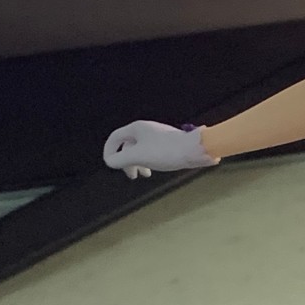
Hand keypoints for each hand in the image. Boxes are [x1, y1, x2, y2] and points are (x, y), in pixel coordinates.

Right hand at [102, 121, 217, 179]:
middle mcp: (146, 130)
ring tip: (145, 175)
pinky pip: (152, 152)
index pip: (115, 138)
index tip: (110, 164)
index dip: (109, 151)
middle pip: (128, 145)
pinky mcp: (168, 143)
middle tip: (131, 175)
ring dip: (139, 163)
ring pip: (141, 150)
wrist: (195, 150)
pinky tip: (156, 168)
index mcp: (137, 129)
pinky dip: (150, 161)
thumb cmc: (167, 151)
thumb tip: (110, 162)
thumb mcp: (138, 156)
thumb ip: (120, 160)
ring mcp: (157, 136)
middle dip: (126, 162)